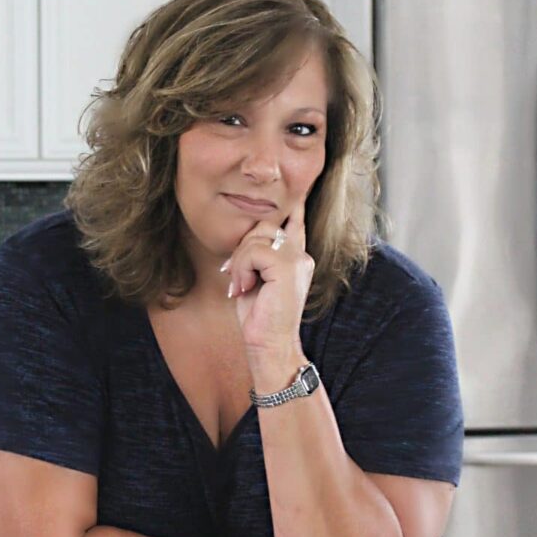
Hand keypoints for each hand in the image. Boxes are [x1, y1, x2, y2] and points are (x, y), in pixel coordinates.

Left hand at [221, 196, 314, 355]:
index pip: (295, 222)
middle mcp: (301, 255)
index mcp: (296, 257)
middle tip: (236, 277)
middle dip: (242, 248)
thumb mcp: (255, 279)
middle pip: (263, 226)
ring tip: (241, 286)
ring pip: (256, 237)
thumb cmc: (260, 317)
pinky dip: (241, 268)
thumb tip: (245, 239)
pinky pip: (253, 251)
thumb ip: (256, 257)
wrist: (270, 345)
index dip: (295, 205)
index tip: (298, 191)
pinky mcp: (288, 267)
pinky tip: (243, 288)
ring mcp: (297, 259)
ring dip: (239, 261)